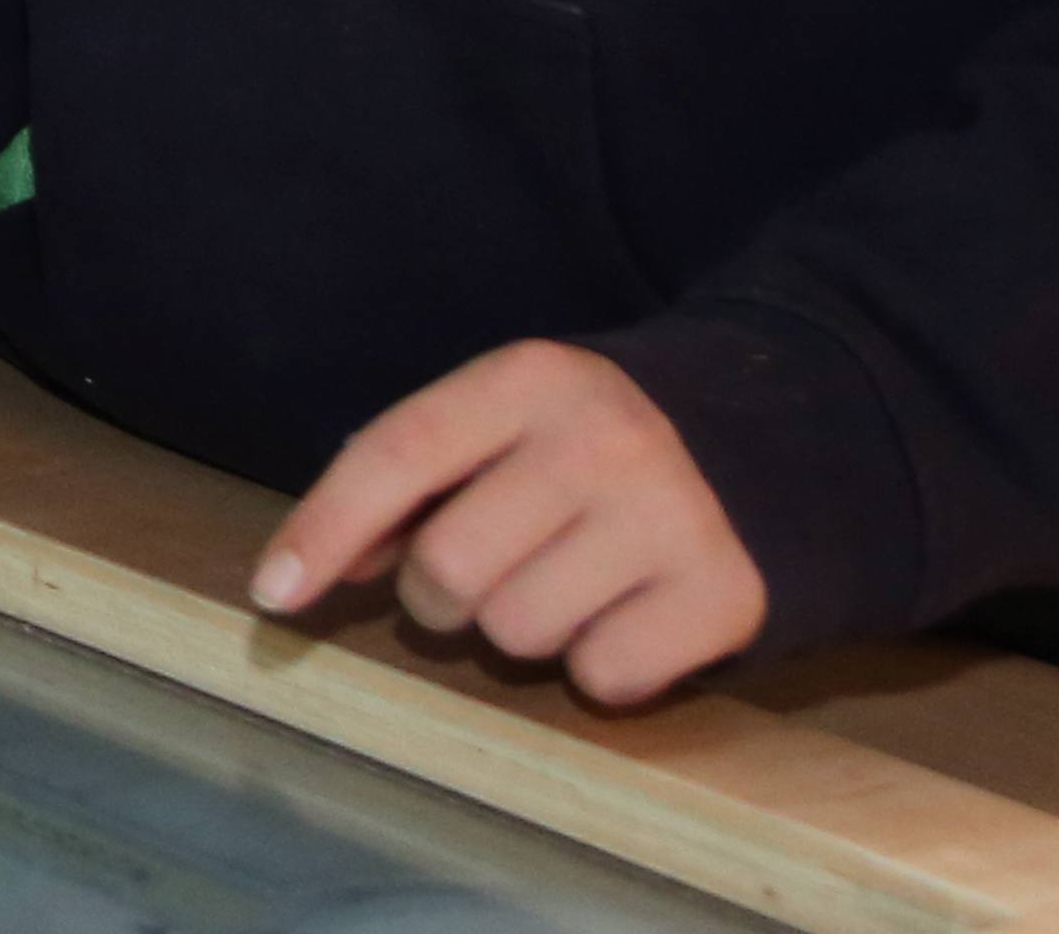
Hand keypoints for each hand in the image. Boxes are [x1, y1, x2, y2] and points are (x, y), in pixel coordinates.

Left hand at [252, 338, 767, 706]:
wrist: (786, 435)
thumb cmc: (605, 440)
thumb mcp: (513, 420)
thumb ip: (414, 477)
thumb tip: (308, 567)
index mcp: (530, 378)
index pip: (395, 455)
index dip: (322, 529)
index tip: (272, 594)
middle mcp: (600, 440)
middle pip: (447, 573)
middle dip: (445, 595)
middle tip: (494, 568)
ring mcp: (670, 516)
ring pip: (519, 635)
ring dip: (528, 629)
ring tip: (578, 579)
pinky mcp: (727, 594)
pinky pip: (605, 679)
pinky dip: (607, 667)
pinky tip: (637, 614)